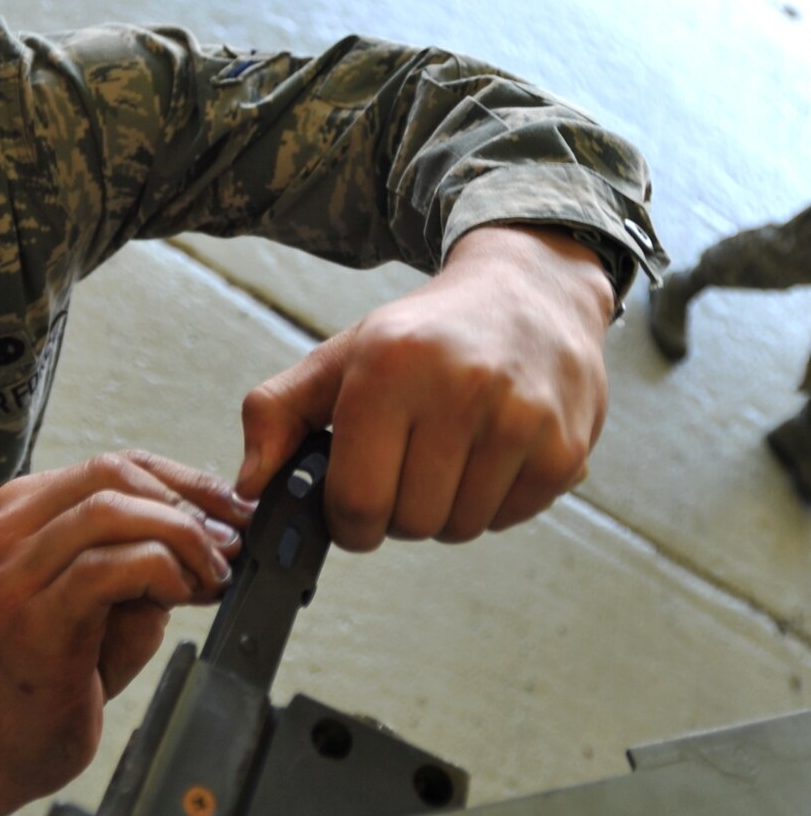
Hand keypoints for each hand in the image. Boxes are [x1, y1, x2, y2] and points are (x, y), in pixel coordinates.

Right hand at [0, 452, 253, 815]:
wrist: (0, 742)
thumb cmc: (58, 669)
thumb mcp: (109, 596)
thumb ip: (147, 554)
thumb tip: (219, 530)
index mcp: (22, 512)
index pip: (115, 465)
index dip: (186, 480)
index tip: (233, 510)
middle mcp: (6, 530)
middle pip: (113, 475)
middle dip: (189, 504)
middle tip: (230, 545)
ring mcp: (12, 571)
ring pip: (112, 512)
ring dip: (180, 538)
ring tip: (210, 576)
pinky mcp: (30, 615)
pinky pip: (108, 567)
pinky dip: (160, 571)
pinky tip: (181, 597)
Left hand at [236, 226, 614, 551]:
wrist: (529, 288)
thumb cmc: (425, 334)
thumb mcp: (338, 357)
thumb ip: (274, 414)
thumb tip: (250, 486)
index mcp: (389, 368)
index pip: (356, 503)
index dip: (348, 521)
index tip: (355, 503)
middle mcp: (459, 389)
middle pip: (409, 523)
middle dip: (398, 512)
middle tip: (407, 468)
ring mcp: (519, 419)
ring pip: (460, 527)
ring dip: (446, 510)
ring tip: (450, 456)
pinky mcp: (564, 447)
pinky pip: (509, 519)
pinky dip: (493, 503)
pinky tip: (491, 454)